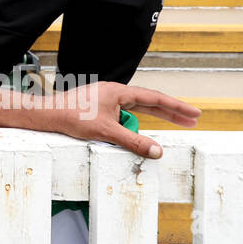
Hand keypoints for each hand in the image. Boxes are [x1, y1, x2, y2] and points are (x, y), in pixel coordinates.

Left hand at [42, 82, 200, 157]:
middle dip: (171, 112)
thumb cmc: (73, 118)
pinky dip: (131, 126)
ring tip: (157, 130)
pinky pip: (122, 117)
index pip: (155, 99)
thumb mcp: (107, 132)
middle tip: (192, 120)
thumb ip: (134, 141)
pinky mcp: (99, 107)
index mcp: (119, 92)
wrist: (48, 114)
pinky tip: (132, 134)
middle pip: (149, 103)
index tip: (195, 113)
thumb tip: (157, 151)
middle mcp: (115, 93)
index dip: (176, 107)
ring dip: (148, 122)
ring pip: (135, 112)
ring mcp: (106, 100)